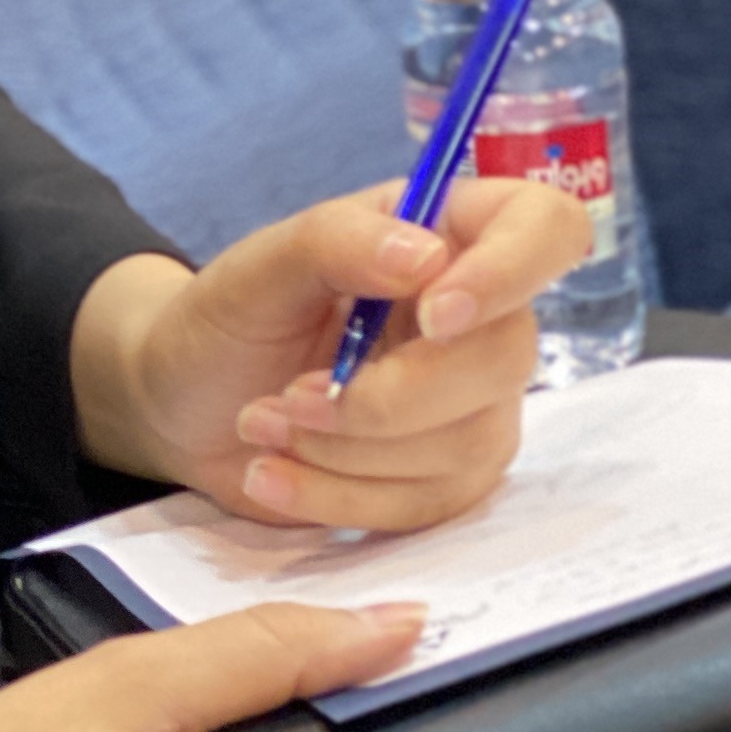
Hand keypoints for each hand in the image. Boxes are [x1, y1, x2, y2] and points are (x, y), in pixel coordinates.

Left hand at [69, 173, 593, 534]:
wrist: (186, 404)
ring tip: (261, 425)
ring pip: (466, 443)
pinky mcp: (448, 478)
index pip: (544, 227)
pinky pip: (426, 505)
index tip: (431, 313)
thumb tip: (427, 259)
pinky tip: (270, 475)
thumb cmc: (230, 316)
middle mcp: (479, 320)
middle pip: (503, 358)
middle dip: (386, 396)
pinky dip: (336, 497)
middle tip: (289, 395)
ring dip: (346, 450)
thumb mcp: (261, 264)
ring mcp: (474, 405)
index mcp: (447, 235)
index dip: (510, 270)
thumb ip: (338, 241)